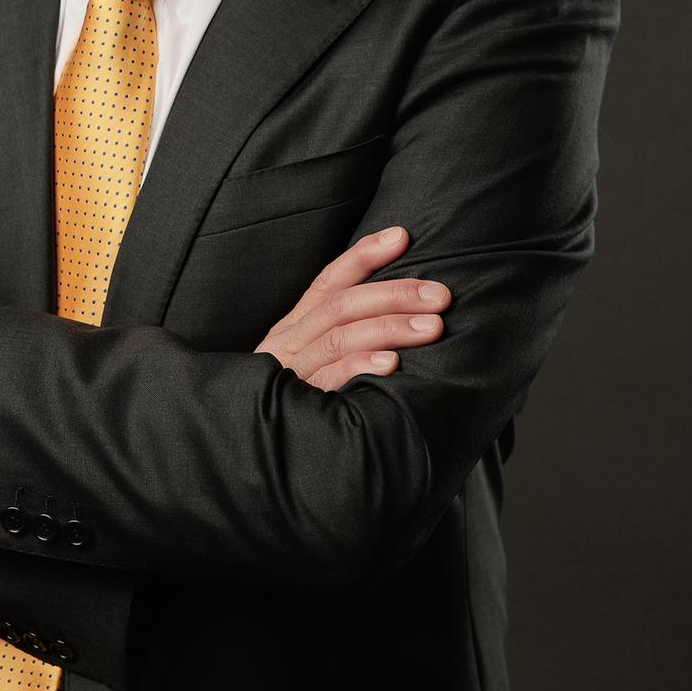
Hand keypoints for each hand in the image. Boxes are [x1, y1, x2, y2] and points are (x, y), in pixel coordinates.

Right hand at [254, 227, 450, 390]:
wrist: (251, 454)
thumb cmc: (297, 406)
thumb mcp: (311, 364)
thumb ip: (341, 338)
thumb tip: (403, 314)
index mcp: (293, 328)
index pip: (329, 281)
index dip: (364, 256)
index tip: (401, 236)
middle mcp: (289, 343)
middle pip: (342, 305)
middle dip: (394, 294)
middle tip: (440, 295)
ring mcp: (291, 373)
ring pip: (341, 336)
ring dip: (390, 326)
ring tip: (432, 326)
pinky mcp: (296, 405)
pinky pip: (330, 379)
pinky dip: (361, 366)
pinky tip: (393, 364)